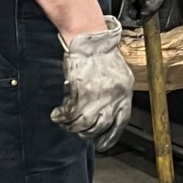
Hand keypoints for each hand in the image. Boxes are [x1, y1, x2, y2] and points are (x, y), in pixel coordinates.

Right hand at [51, 16, 134, 149]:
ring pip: (84, 124)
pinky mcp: (81, 91)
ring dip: (72, 127)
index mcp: (125, 93)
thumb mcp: (118, 74)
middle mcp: (114, 97)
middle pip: (100, 126)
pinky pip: (70, 113)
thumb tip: (107, 112)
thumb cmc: (102, 53)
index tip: (101, 144)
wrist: (91, 38)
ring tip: (65, 123)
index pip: (120, 123)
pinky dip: (62, 117)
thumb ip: (115, 93)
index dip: (110, 137)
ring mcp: (98, 95)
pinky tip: (57, 115)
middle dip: (86, 133)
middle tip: (78, 131)